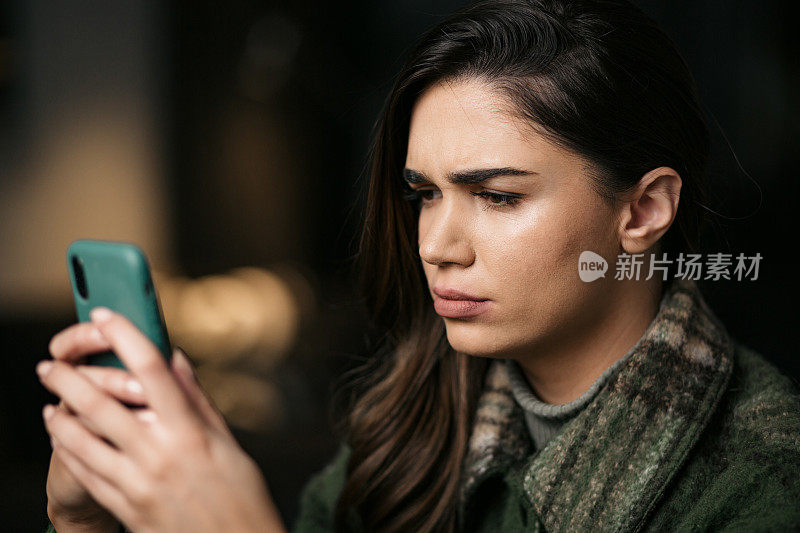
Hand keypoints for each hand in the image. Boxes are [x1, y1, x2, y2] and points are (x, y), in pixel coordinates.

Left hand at [38, 308, 285, 532]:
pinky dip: (68, 449)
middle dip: (69, 379)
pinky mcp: (125, 508)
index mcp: (190, 431)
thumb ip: (196, 399)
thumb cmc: (240, 493)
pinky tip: (61, 436)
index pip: (152, 370)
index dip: (126, 336)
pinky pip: (86, 473)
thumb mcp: (228, 442)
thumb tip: (174, 359)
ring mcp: (138, 484)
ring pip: (82, 441)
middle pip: (101, 405)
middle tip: (50, 364)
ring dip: (59, 416)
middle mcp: (159, 454)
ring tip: (49, 400)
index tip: (105, 315)